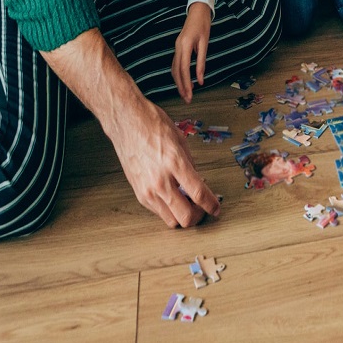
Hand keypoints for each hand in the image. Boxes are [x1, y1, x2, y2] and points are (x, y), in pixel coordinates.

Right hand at [42, 28, 219, 228]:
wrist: (126, 122)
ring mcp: (147, 189)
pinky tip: (174, 197)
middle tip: (204, 208)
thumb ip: (191, 165)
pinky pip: (158, 211)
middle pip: (184, 217)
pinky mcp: (138, 193)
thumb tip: (200, 182)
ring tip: (189, 204)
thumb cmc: (152, 125)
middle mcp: (160, 181)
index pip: (198, 194)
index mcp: (175, 163)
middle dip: (198, 216)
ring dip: (183, 215)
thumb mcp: (181, 140)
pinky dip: (169, 209)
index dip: (211, 205)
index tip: (217, 208)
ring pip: (170, 220)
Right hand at [173, 2, 211, 102]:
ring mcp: (176, 47)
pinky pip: (176, 64)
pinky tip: (184, 81)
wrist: (197, 11)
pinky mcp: (178, 47)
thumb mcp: (205, 43)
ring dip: (179, 82)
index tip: (190, 95)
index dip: (186, 84)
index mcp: (184, 46)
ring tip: (186, 93)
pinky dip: (179, 74)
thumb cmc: (203, 25)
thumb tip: (201, 79)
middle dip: (181, 87)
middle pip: (176, 72)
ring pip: (174, 69)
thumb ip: (201, 62)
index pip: (183, 69)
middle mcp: (177, 47)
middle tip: (187, 100)